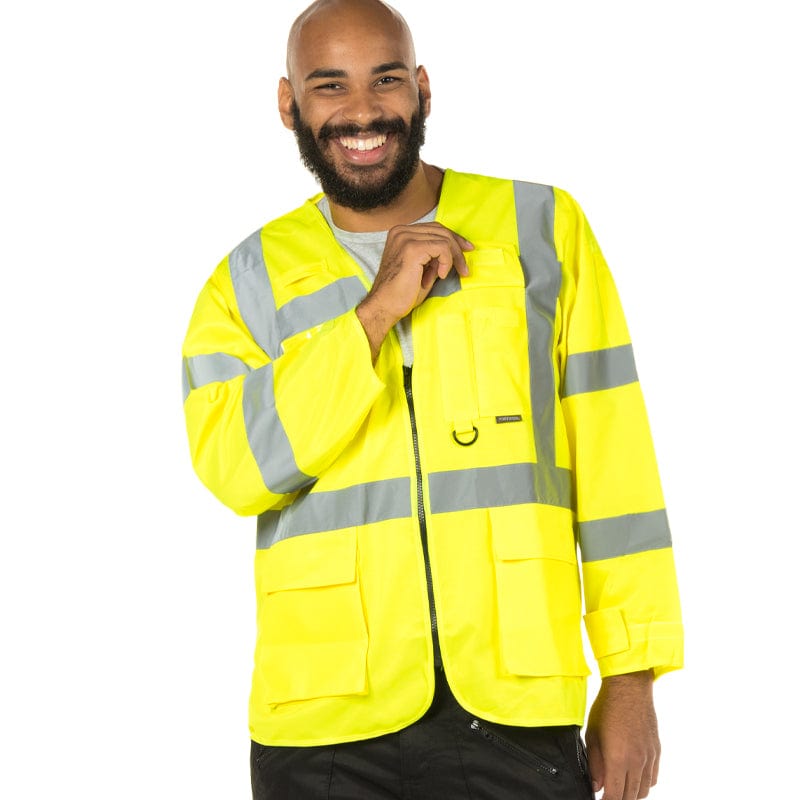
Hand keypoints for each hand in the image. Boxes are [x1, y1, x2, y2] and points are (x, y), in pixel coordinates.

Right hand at [356, 222, 472, 359]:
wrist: (385, 306)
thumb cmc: (401, 292)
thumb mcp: (421, 268)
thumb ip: (434, 256)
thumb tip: (454, 251)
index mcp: (400, 233)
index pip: (434, 228)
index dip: (453, 239)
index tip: (466, 250)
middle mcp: (401, 231)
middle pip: (441, 230)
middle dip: (458, 248)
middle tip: (465, 268)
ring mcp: (405, 238)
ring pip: (444, 238)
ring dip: (454, 258)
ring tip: (449, 275)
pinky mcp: (412, 249)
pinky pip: (442, 248)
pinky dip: (447, 262)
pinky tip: (440, 276)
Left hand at [585, 670, 659, 799]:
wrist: (630, 688)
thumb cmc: (607, 707)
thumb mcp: (593, 734)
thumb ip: (595, 763)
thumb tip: (596, 785)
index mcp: (619, 759)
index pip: (615, 796)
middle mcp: (637, 762)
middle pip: (630, 797)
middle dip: (618, 799)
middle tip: (607, 794)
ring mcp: (649, 757)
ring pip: (643, 790)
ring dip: (631, 794)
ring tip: (618, 789)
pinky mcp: (656, 751)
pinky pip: (653, 778)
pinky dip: (643, 784)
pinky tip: (633, 778)